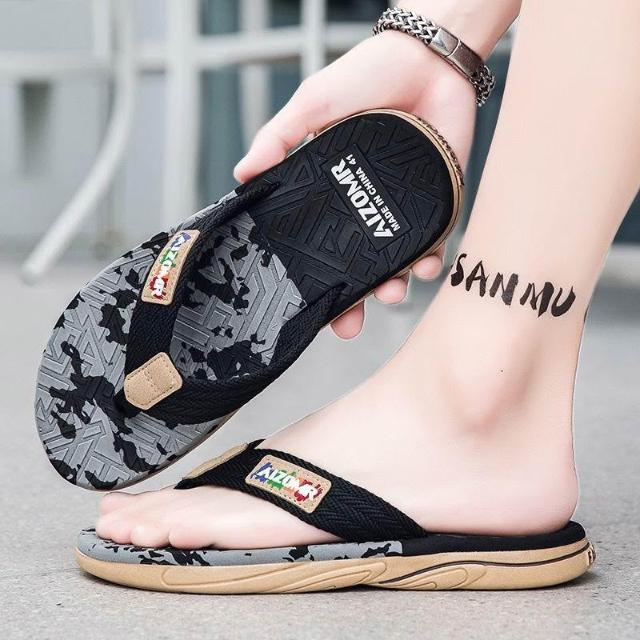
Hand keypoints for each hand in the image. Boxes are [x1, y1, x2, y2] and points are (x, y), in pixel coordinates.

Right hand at [234, 31, 475, 337]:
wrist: (427, 60)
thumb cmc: (367, 77)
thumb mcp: (313, 107)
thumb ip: (279, 138)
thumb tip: (241, 175)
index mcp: (334, 195)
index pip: (318, 246)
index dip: (312, 279)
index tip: (306, 308)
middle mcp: (366, 210)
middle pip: (357, 268)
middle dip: (353, 303)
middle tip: (346, 326)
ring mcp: (402, 212)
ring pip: (395, 265)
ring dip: (393, 288)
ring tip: (390, 295)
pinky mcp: (438, 205)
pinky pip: (434, 245)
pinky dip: (430, 263)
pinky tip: (424, 268)